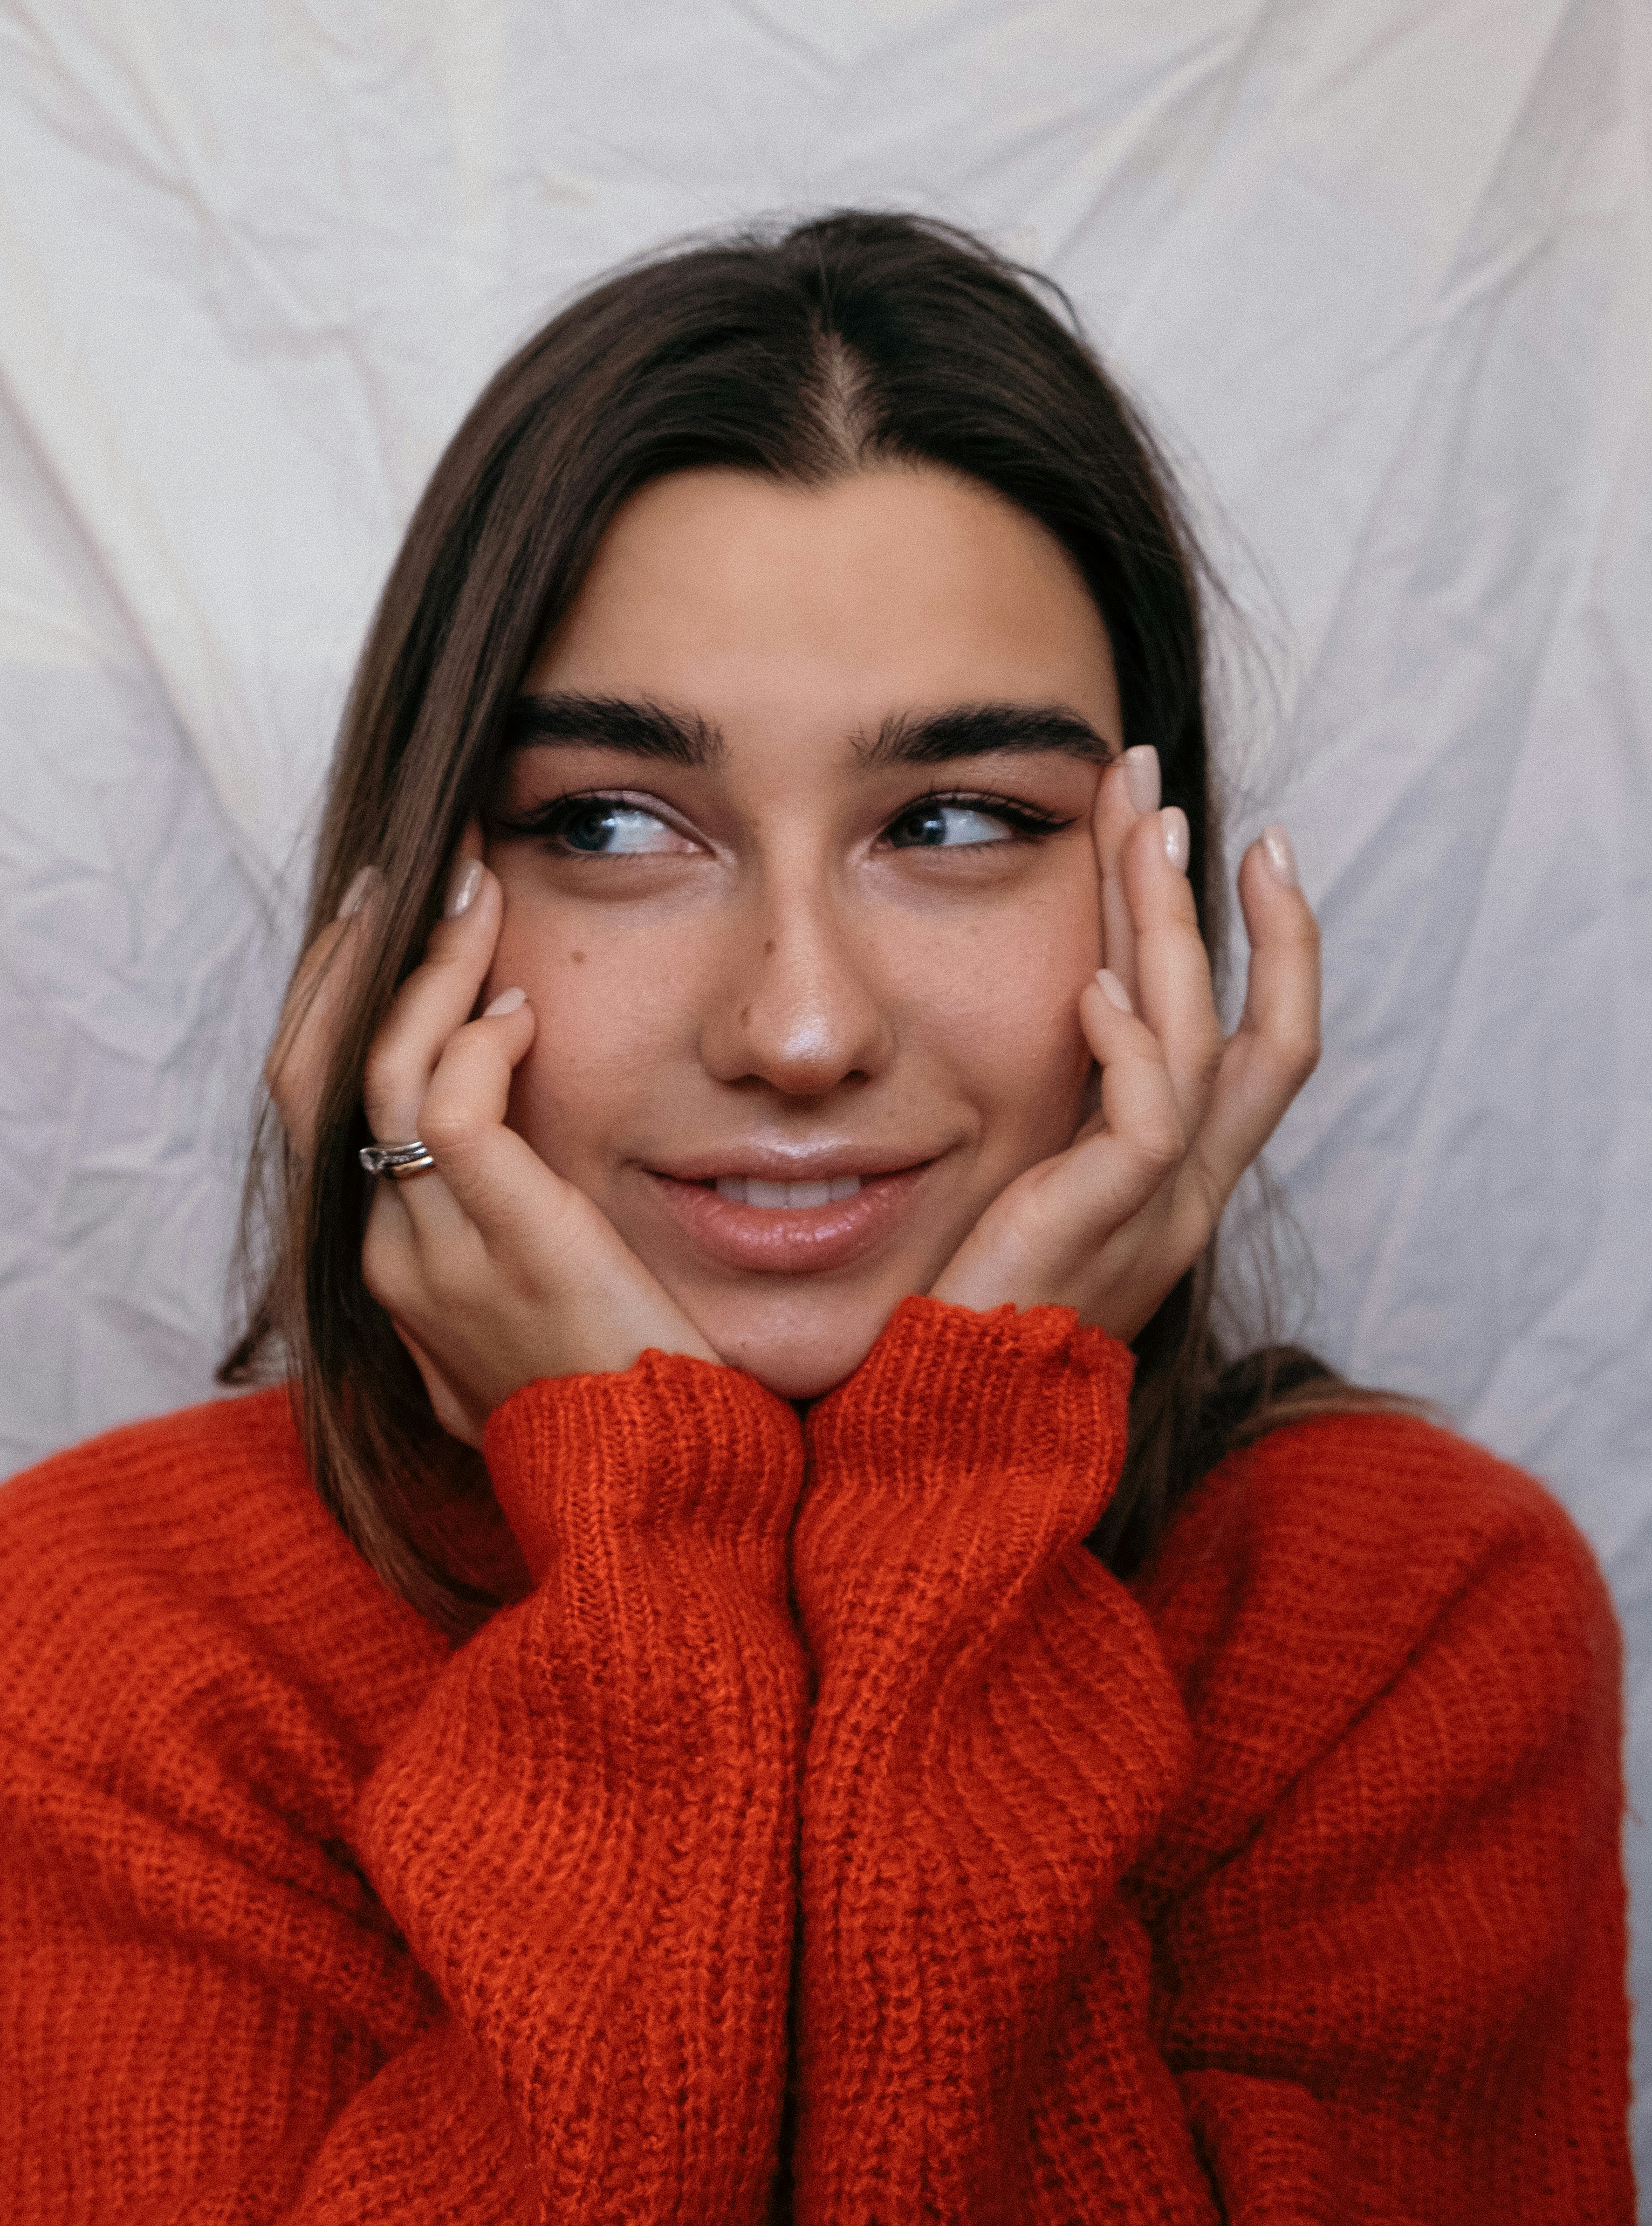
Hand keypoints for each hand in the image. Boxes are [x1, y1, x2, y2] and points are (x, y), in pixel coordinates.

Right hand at [266, 836, 717, 1444]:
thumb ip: (521, 1241)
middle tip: (410, 874)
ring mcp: (436, 1256)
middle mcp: (394, 1258)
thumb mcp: (553, 1314)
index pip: (329, 1110)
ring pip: (370, 1075)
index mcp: (400, 1268)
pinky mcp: (503, 1244)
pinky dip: (469, 1039)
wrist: (664, 1502)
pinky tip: (522, 1009)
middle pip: (313, 1078)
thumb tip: (533, 1164)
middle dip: (349, 962)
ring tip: (475, 892)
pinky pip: (443, 1110)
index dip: (349, 1007)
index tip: (406, 928)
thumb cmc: (634, 1403)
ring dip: (418, 968)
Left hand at [930, 749, 1320, 1341]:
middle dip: (1227, 903)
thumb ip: (1056, 1115)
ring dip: (1172, 932)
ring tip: (1145, 834)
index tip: (1243, 844)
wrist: (952, 1430)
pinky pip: (1146, 1123)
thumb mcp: (1030, 1187)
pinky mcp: (1101, 1229)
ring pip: (1205, 1048)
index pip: (1262, 1043)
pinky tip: (1088, 983)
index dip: (1272, 944)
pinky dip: (1129, 1045)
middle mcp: (1188, 1192)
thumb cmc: (975, 1310)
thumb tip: (1042, 1014)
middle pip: (1259, 1028)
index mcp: (1179, 1179)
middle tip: (1172, 795)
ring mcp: (1154, 1214)